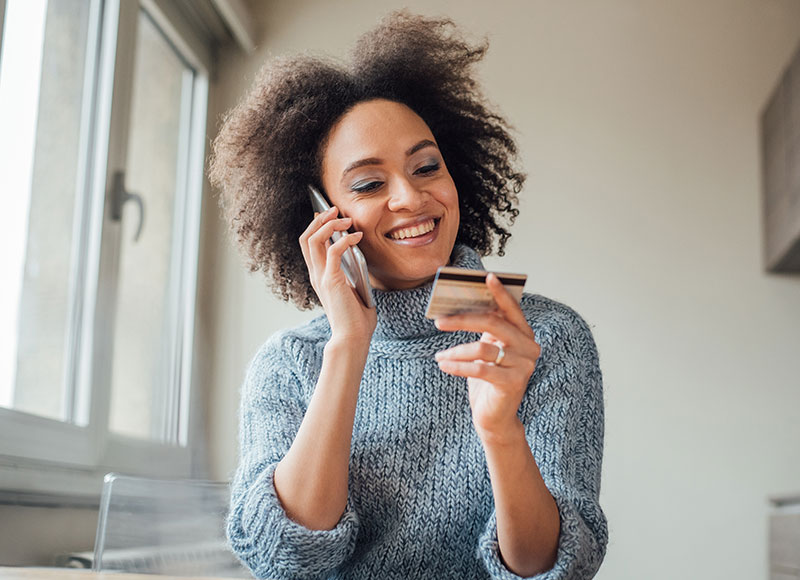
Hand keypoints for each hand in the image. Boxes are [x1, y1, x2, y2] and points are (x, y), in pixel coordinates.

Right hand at [299, 206, 376, 342]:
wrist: (353, 338)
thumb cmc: (356, 319)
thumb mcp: (353, 289)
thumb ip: (351, 273)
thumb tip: (359, 254)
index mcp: (319, 277)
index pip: (309, 245)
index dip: (316, 226)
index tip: (330, 215)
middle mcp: (316, 275)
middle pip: (306, 237)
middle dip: (319, 219)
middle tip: (335, 209)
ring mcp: (321, 277)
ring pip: (314, 240)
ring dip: (329, 224)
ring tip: (346, 219)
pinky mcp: (332, 280)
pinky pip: (333, 251)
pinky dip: (345, 239)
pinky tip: (358, 237)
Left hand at [434, 273, 540, 442]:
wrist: (495, 419)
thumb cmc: (487, 380)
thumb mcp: (486, 350)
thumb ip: (484, 331)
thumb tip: (461, 306)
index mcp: (524, 335)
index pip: (512, 308)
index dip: (500, 292)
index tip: (486, 276)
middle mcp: (529, 347)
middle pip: (493, 323)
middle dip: (462, 320)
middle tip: (439, 321)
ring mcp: (524, 366)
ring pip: (482, 348)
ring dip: (455, 351)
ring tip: (439, 355)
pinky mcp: (513, 383)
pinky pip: (479, 368)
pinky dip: (457, 366)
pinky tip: (443, 365)